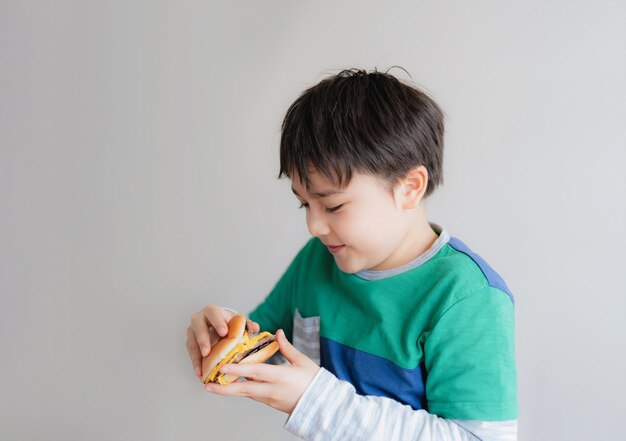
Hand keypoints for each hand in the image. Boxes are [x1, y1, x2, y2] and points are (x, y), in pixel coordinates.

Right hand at [186, 304, 259, 379]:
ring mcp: (192, 331)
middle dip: (203, 339)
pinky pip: (190, 352)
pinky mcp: (190, 342)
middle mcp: (199, 318)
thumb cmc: (229, 323)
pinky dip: (195, 363)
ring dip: (196, 356)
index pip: (213, 313)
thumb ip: (247, 324)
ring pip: (191, 341)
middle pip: (198, 326)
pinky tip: (200, 372)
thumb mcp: (238, 321)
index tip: (224, 332)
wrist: (218, 326)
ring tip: (201, 369)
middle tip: (207, 352)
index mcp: (213, 311)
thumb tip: (255, 328)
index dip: (217, 322)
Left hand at [204, 329, 319, 414]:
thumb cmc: (314, 381)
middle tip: (207, 385)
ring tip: (213, 386)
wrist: (322, 405)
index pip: (256, 372)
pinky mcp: (270, 404)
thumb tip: (277, 333)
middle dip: (224, 388)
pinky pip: (252, 396)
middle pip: (244, 389)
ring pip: (246, 394)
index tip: (223, 366)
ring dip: (229, 390)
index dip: (238, 369)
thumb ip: (287, 347)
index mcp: (281, 377)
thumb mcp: (302, 361)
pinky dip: (241, 390)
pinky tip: (231, 385)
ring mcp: (270, 399)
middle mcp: (273, 390)